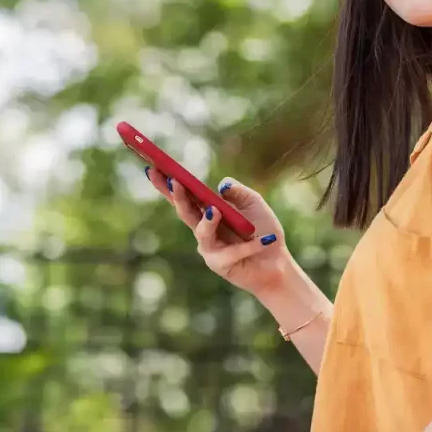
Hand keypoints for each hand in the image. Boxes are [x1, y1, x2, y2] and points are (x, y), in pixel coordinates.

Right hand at [147, 168, 288, 298]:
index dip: (167, 183)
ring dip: (207, 222)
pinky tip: (262, 240)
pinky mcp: (221, 264)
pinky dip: (248, 246)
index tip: (154, 167)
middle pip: (185, 212)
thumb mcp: (254, 203)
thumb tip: (221, 185)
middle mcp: (204, 229)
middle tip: (174, 182)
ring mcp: (210, 248)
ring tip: (214, 210)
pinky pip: (234, 252)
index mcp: (208, 210)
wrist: (277, 262)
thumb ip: (239, 192)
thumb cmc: (264, 229)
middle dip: (178, 197)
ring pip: (202, 233)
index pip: (184, 195)